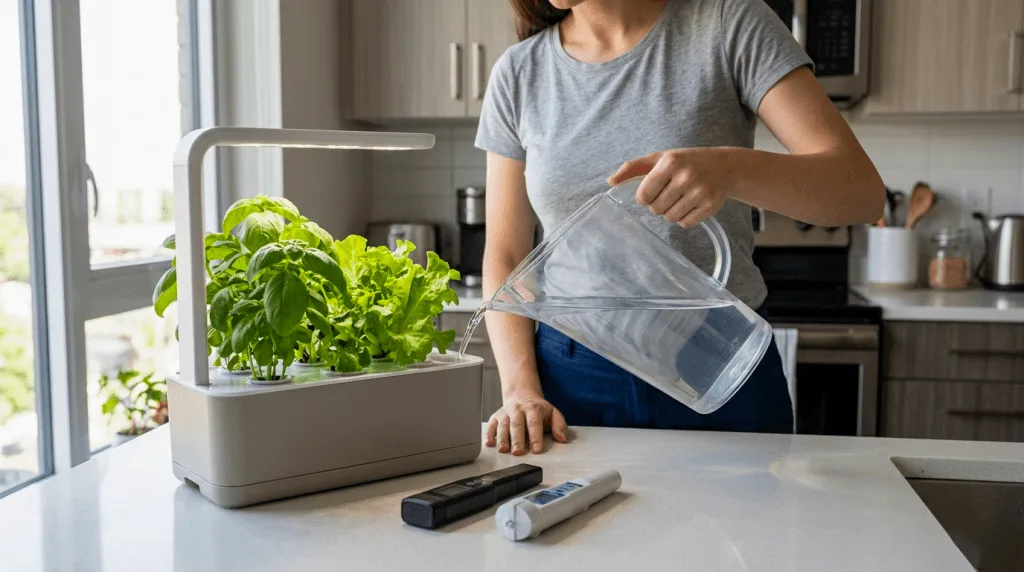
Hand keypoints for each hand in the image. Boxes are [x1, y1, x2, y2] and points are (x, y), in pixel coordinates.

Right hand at [486, 389, 567, 454]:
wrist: (521, 395)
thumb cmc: (538, 409)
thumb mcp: (553, 413)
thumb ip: (559, 425)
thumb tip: (562, 438)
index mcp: (533, 409)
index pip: (534, 423)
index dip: (536, 437)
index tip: (537, 449)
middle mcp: (518, 410)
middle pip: (517, 425)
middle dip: (517, 439)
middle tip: (518, 452)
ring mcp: (505, 413)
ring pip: (503, 426)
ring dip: (502, 438)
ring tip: (504, 449)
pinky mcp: (495, 417)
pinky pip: (491, 425)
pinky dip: (489, 434)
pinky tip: (489, 443)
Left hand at [608, 148, 733, 227]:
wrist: (725, 167)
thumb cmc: (686, 162)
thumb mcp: (660, 158)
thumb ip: (633, 168)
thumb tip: (610, 182)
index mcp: (670, 162)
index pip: (643, 194)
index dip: (645, 196)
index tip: (652, 190)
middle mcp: (685, 176)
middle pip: (656, 209)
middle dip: (659, 204)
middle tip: (670, 192)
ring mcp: (700, 192)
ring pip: (670, 218)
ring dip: (671, 212)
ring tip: (681, 197)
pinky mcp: (710, 206)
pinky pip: (685, 224)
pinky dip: (685, 217)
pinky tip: (692, 204)